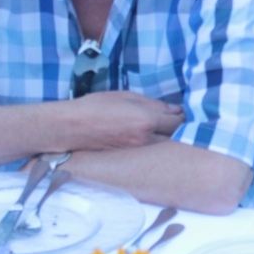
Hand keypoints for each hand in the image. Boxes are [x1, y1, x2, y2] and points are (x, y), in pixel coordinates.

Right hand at [66, 91, 184, 150]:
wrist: (71, 127)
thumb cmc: (96, 106)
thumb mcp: (126, 96)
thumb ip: (154, 104)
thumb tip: (175, 110)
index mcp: (146, 120)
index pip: (178, 121)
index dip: (183, 115)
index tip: (181, 110)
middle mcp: (145, 139)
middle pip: (175, 136)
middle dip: (179, 128)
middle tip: (176, 119)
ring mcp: (138, 151)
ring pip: (164, 146)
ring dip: (169, 138)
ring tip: (165, 128)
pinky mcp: (130, 157)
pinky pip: (151, 151)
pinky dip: (156, 145)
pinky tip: (152, 138)